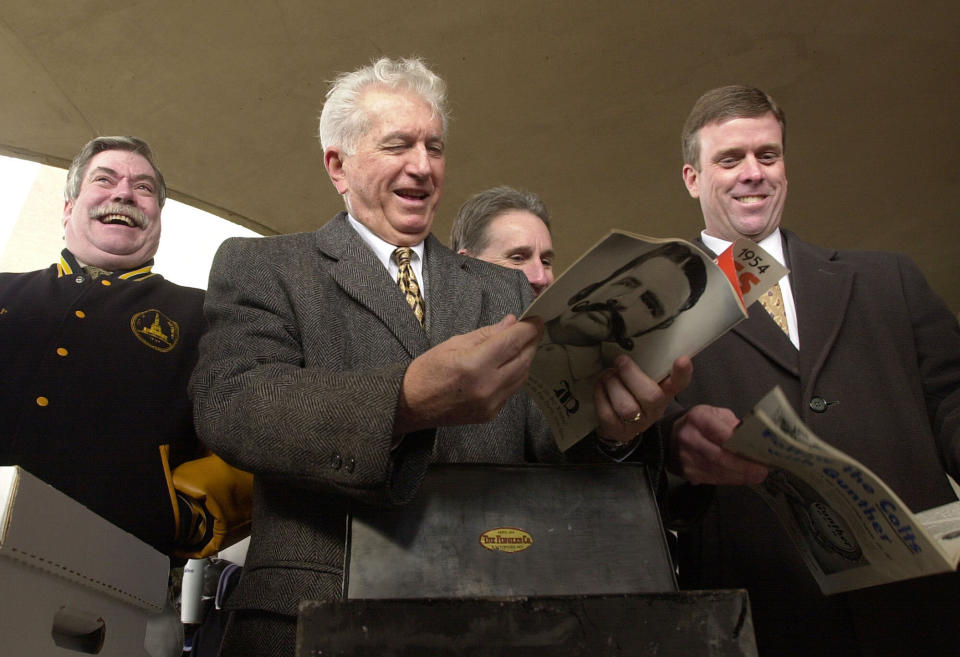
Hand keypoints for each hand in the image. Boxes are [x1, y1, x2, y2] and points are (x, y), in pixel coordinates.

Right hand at [395, 315, 542, 433]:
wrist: (411, 404)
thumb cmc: (428, 370)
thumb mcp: (454, 343)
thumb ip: (486, 334)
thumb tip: (511, 322)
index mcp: (474, 364)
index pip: (512, 342)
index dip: (529, 329)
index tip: (536, 319)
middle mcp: (487, 386)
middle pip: (523, 360)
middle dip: (531, 342)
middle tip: (533, 330)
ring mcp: (491, 403)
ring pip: (522, 377)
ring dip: (526, 359)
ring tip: (522, 346)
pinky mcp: (491, 414)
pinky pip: (512, 390)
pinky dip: (515, 375)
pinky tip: (509, 366)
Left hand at [594, 355, 692, 443]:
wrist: (620, 424)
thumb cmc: (633, 393)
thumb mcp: (644, 379)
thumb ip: (646, 365)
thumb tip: (632, 342)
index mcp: (665, 392)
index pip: (680, 383)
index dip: (682, 374)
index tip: (683, 359)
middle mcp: (655, 410)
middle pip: (651, 396)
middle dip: (631, 375)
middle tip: (620, 361)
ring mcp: (637, 424)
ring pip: (626, 407)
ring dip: (613, 385)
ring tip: (608, 375)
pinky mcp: (618, 431)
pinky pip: (608, 414)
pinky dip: (600, 396)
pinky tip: (600, 386)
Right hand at [667, 404, 767, 484]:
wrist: (669, 437)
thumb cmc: (697, 424)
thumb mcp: (713, 414)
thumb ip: (731, 424)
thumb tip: (751, 437)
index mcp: (697, 419)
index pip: (722, 434)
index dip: (741, 446)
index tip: (759, 453)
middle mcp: (689, 438)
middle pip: (719, 457)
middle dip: (743, 466)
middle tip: (761, 471)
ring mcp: (686, 457)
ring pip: (716, 471)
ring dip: (738, 476)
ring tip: (755, 476)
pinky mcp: (687, 472)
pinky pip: (712, 479)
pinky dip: (729, 480)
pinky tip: (740, 478)